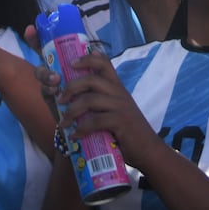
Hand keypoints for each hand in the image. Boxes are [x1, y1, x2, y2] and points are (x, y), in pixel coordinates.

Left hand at [51, 50, 155, 167]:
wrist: (149, 150)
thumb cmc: (129, 130)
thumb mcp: (118, 109)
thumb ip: (104, 100)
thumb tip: (77, 99)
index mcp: (117, 86)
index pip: (104, 63)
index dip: (87, 59)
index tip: (71, 63)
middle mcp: (119, 92)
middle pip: (91, 79)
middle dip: (71, 88)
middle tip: (60, 100)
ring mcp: (120, 106)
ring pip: (90, 100)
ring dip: (71, 111)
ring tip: (63, 122)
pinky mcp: (120, 122)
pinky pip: (95, 121)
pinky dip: (81, 129)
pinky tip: (74, 135)